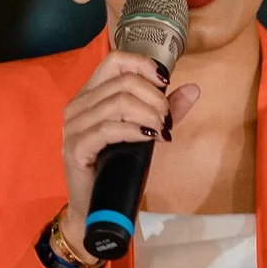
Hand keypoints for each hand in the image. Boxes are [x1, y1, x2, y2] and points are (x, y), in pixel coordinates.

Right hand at [58, 51, 200, 252]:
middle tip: (166, 119)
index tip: (165, 82)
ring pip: (116, 103)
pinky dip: (134, 130)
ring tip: (160, 130)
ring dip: (147, 114)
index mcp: (91, 95)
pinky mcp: (74, 148)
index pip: (114, 61)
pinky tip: (148, 138)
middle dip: (153, 97)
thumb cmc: (120, 168)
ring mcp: (72, 127)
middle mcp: (78, 105)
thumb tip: (193, 89)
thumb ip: (166, 110)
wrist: (100, 206)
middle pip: (121, 81)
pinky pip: (107, 129)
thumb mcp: (147, 133)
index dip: (143, 64)